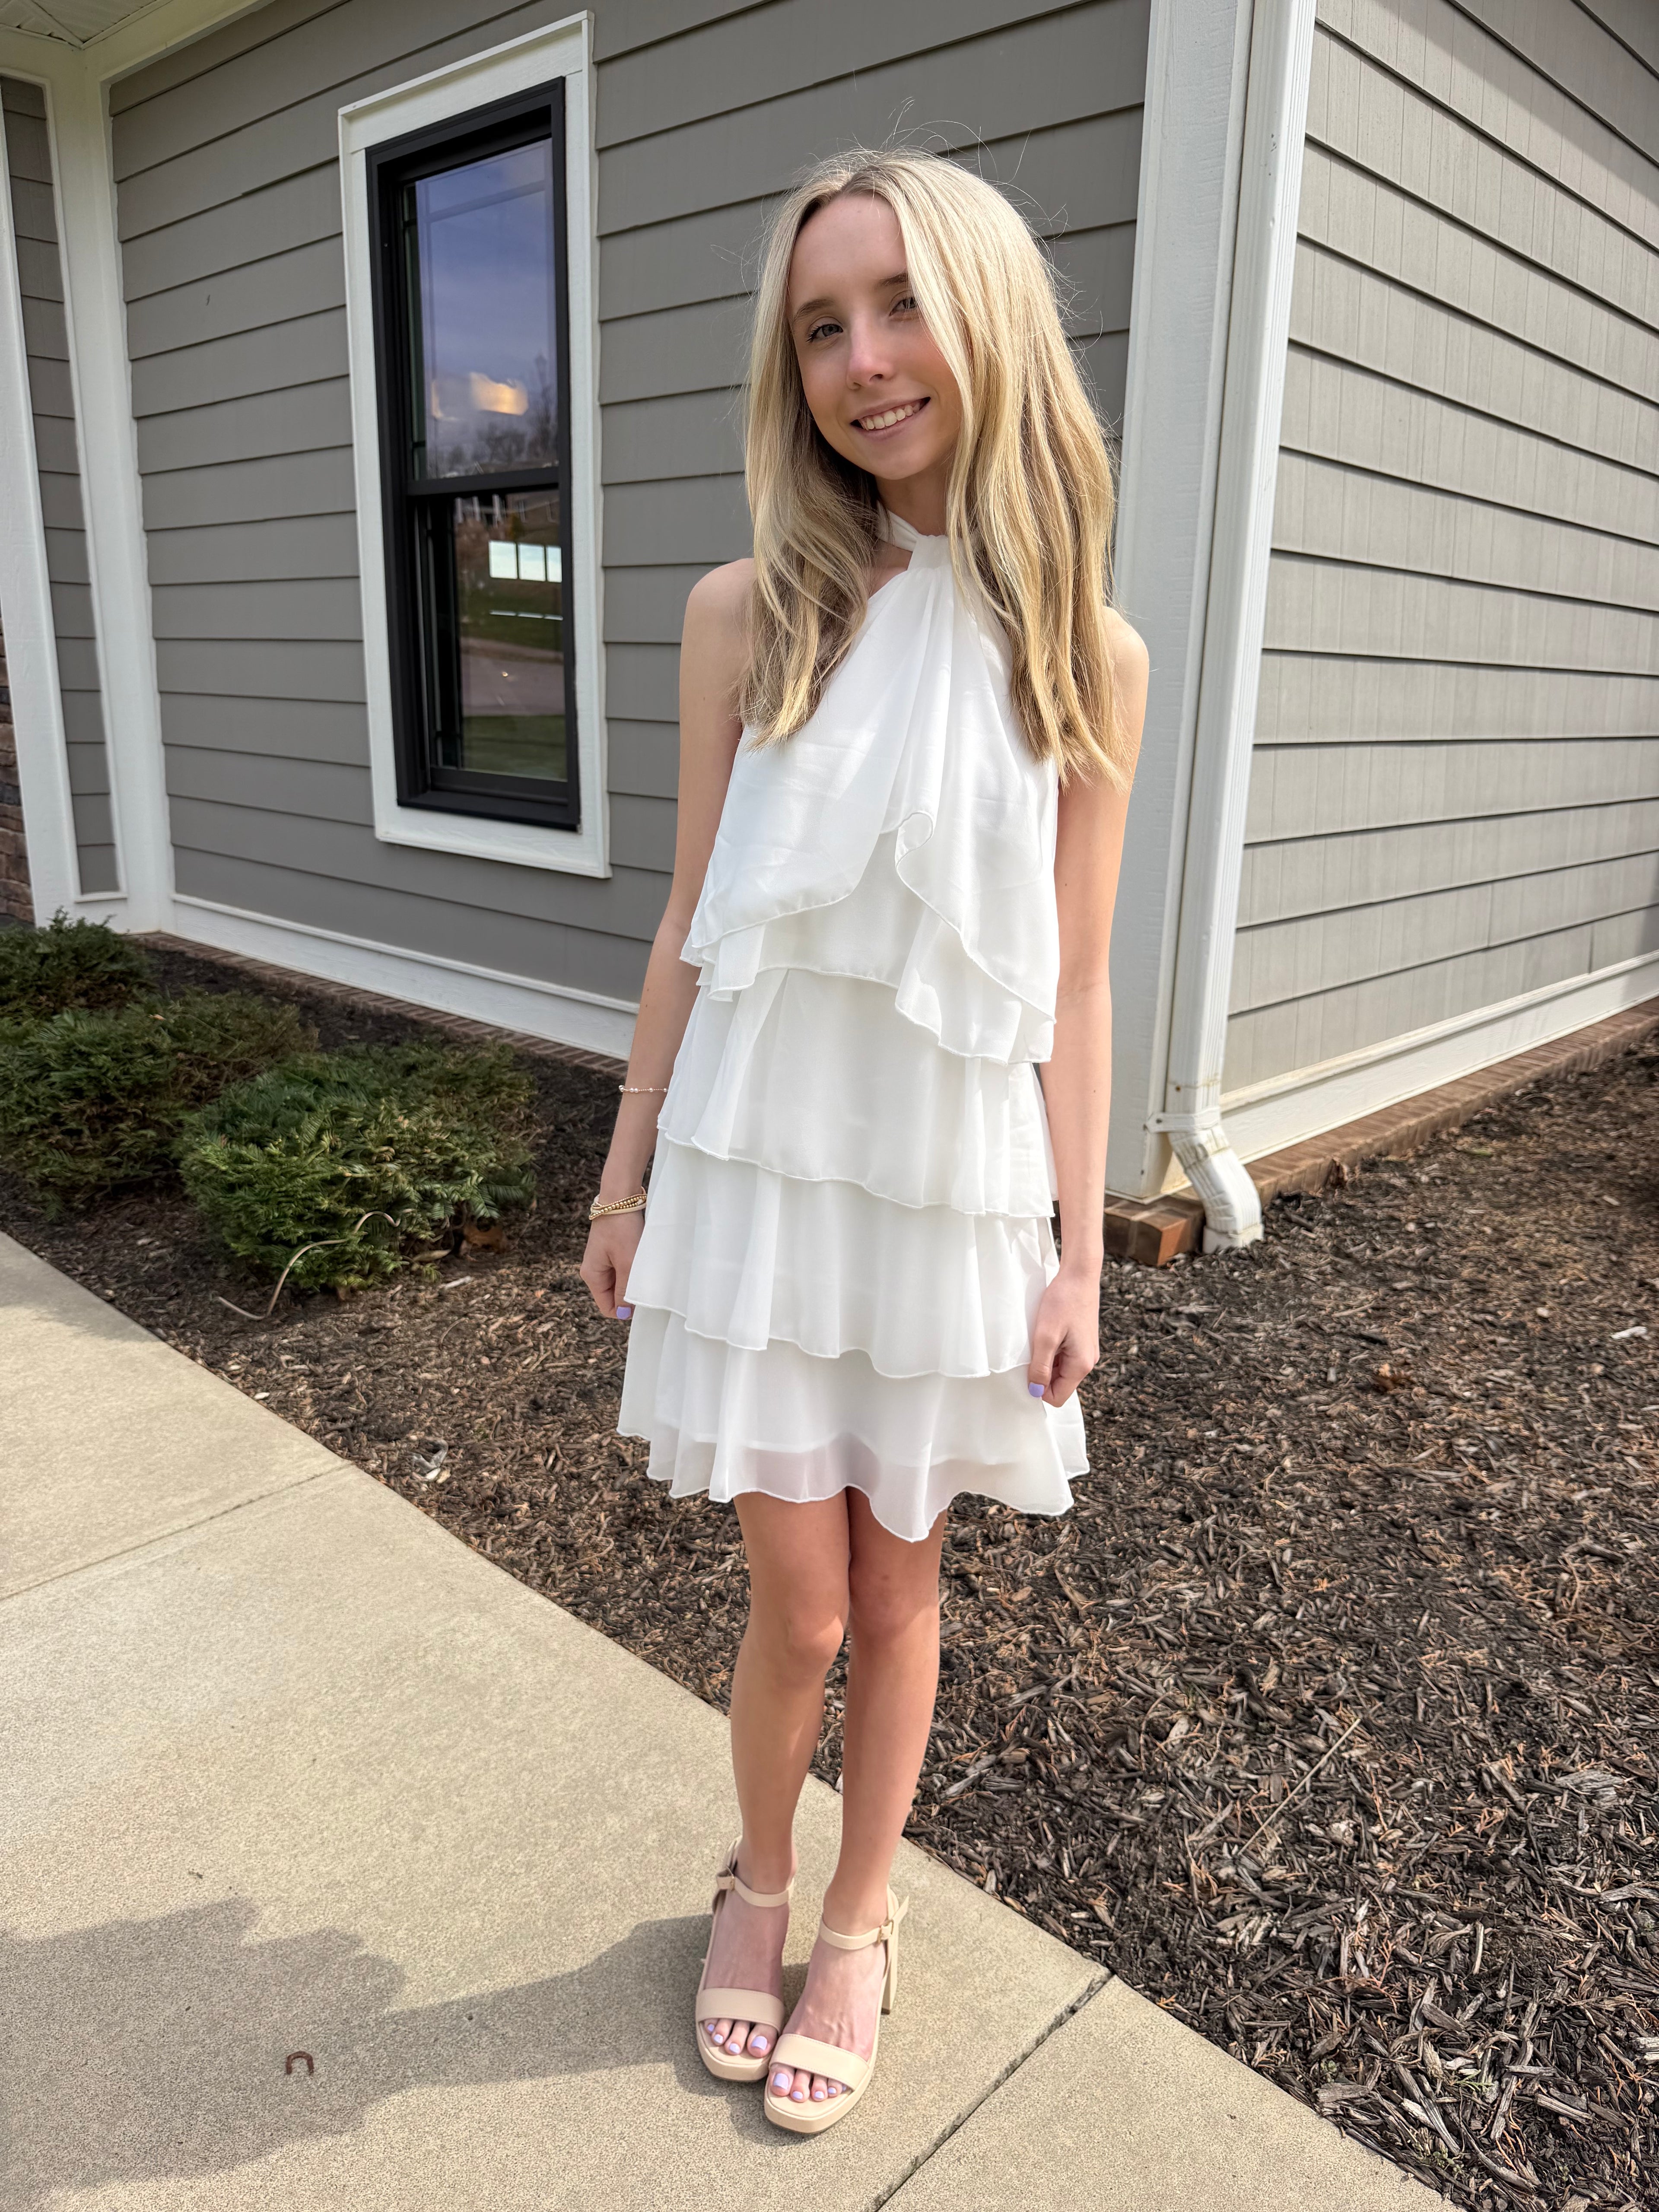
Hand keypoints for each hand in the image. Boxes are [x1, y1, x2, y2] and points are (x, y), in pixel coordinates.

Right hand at [580, 1208, 645, 1319]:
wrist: (621, 1197)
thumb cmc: (623, 1229)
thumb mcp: (627, 1263)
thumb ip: (625, 1291)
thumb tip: (623, 1314)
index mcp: (592, 1276)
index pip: (608, 1307)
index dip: (625, 1309)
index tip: (643, 1297)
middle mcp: (594, 1270)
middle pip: (614, 1295)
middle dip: (630, 1292)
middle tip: (646, 1280)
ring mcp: (603, 1260)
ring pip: (621, 1282)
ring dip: (634, 1279)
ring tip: (644, 1266)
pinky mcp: (612, 1251)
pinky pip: (624, 1269)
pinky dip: (634, 1267)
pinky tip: (642, 1258)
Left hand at [1026, 1263, 1099, 1405]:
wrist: (1079, 1275)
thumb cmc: (1063, 1302)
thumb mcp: (1045, 1336)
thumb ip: (1040, 1367)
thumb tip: (1035, 1391)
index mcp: (1081, 1365)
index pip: (1058, 1397)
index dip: (1038, 1388)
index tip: (1027, 1368)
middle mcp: (1087, 1362)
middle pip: (1059, 1384)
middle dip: (1042, 1373)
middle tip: (1032, 1349)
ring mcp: (1085, 1351)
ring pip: (1060, 1370)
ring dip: (1046, 1360)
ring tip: (1041, 1337)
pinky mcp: (1082, 1341)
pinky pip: (1064, 1356)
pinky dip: (1052, 1349)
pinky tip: (1047, 1332)